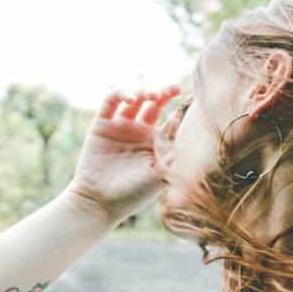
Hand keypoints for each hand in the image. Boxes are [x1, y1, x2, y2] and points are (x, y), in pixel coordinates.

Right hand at [65, 85, 181, 221]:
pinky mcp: (102, 125)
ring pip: (134, 99)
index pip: (172, 120)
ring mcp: (120, 127)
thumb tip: (179, 120)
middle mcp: (140, 133)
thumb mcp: (160, 173)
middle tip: (175, 89)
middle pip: (155, 105)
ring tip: (152, 95)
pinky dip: (121, 93)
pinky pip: (110, 101)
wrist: (100, 203)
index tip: (192, 100)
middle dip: (165, 94)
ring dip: (144, 92)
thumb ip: (171, 149)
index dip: (182, 108)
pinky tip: (132, 98)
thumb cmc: (133, 194)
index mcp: (156, 144)